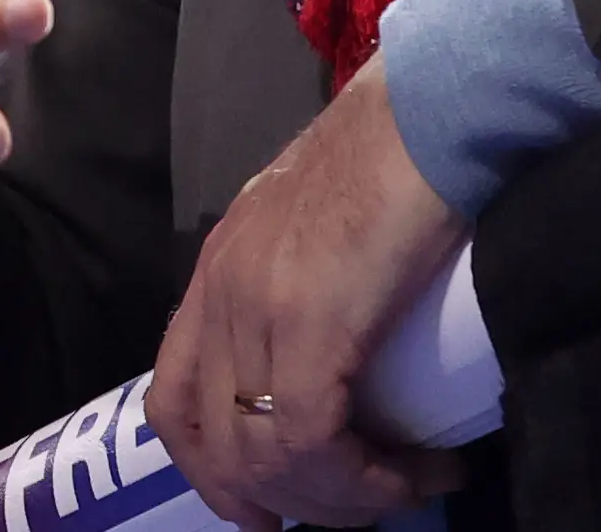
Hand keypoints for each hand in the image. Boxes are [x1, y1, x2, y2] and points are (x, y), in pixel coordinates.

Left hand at [145, 58, 470, 529]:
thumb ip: (299, 290)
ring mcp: (258, 305)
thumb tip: (331, 371)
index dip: (215, 474)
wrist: (429, 109)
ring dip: (341, 498)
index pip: (171, 402)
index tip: (273, 511)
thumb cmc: (392, 162)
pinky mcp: (311, 319)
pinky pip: (311, 440)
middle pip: (216, 445)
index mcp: (216, 274)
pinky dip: (369, 479)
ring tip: (408, 485)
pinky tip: (424, 470)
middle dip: (288, 502)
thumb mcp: (316, 234)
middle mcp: (221, 293)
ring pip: (264, 456)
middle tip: (361, 507)